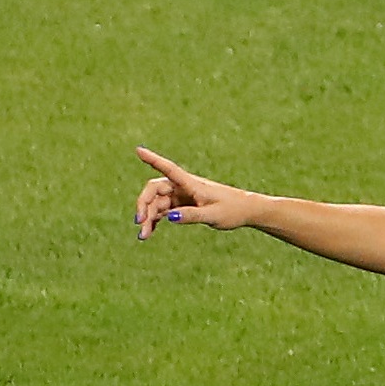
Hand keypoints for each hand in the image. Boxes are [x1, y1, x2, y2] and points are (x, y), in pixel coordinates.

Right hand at [132, 147, 258, 239]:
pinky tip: (149, 232)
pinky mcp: (183, 205)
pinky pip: (164, 211)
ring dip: (149, 218)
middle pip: (155, 190)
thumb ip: (191, 216)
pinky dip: (156, 220)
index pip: (169, 169)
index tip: (138, 150)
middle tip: (139, 222)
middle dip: (144, 204)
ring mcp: (182, 196)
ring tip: (143, 236)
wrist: (245, 211)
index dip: (153, 159)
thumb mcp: (212, 215)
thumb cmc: (232, 210)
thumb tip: (170, 217)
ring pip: (158, 203)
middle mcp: (183, 187)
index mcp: (191, 184)